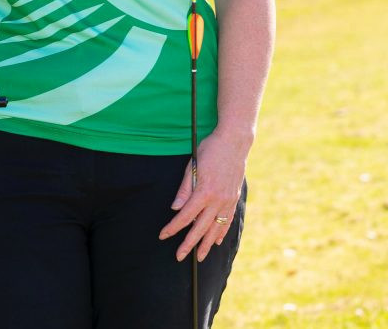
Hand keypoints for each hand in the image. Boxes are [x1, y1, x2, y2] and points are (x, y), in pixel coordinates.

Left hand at [158, 128, 247, 261]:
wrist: (234, 141)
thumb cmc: (210, 149)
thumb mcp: (192, 164)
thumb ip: (184, 188)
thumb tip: (175, 208)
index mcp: (204, 191)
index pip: (185, 216)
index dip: (173, 227)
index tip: (163, 235)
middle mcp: (218, 199)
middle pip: (200, 228)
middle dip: (189, 244)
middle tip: (179, 256)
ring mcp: (228, 200)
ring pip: (216, 228)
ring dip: (207, 244)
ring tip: (200, 257)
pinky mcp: (234, 198)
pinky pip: (228, 220)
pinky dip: (222, 232)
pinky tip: (216, 240)